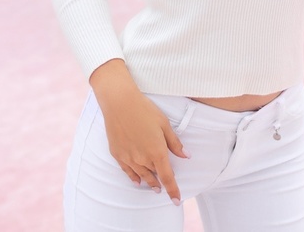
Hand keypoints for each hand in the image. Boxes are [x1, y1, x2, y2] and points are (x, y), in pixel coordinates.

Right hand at [98, 90, 190, 205]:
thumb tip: (186, 156)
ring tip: (154, 187)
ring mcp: (128, 158)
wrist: (119, 103)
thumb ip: (175, 143)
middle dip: (161, 184)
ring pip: (141, 176)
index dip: (173, 190)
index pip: (167, 178)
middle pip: (154, 177)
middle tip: (165, 190)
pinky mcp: (117, 154)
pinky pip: (127, 171)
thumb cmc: (144, 110)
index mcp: (157, 152)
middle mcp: (142, 159)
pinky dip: (134, 178)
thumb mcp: (164, 124)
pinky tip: (137, 181)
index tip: (176, 200)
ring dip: (149, 182)